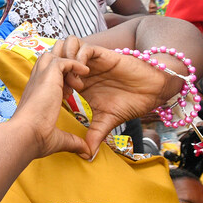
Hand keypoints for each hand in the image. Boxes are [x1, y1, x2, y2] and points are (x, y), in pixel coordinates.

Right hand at [12, 49, 90, 158]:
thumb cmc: (35, 139)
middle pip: (47, 59)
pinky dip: (75, 64)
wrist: (26, 135)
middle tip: (77, 76)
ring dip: (68, 60)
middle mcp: (35, 82)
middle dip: (62, 62)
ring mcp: (40, 77)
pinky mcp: (48, 75)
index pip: (44, 75)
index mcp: (35, 94)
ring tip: (82, 73)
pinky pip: (65, 60)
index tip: (69, 92)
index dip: (59, 79)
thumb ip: (73, 141)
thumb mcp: (58, 138)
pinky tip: (85, 73)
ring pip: (53, 54)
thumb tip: (86, 152)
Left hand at [50, 36, 181, 157]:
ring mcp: (91, 60)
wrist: (151, 92)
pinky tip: (84, 76)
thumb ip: (94, 135)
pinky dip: (79, 59)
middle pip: (56, 56)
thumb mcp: (106, 121)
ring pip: (67, 47)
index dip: (51, 85)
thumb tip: (86, 156)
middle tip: (61, 89)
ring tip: (73, 83)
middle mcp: (82, 69)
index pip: (54, 75)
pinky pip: (84, 48)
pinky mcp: (103, 54)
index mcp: (78, 82)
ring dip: (65, 62)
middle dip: (54, 71)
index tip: (56, 101)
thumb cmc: (129, 103)